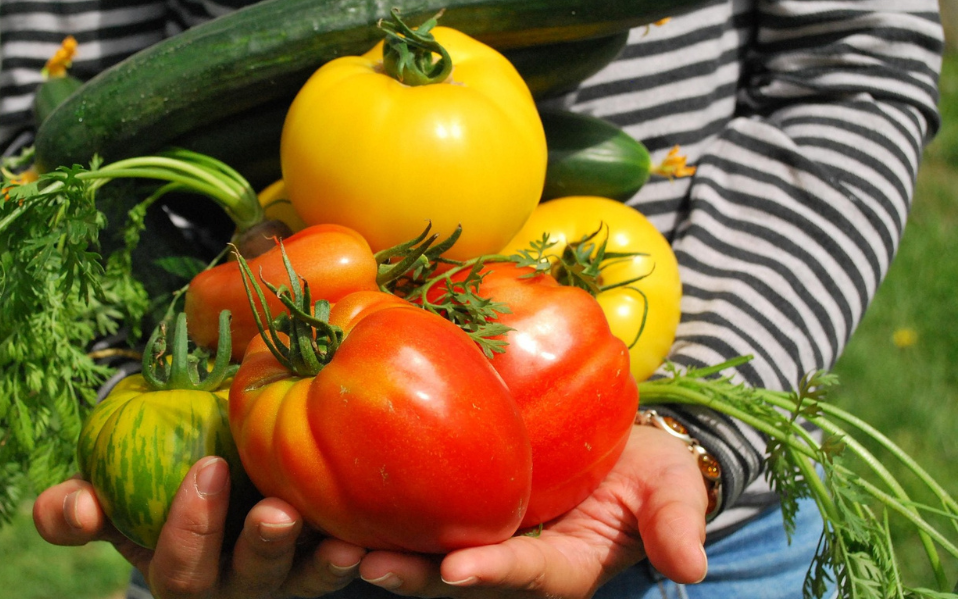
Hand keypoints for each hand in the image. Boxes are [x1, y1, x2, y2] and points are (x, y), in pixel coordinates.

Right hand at [33, 456, 366, 597]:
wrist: (213, 482)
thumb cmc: (153, 491)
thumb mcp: (110, 501)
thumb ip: (76, 510)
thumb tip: (76, 508)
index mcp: (181, 572)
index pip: (179, 567)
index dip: (190, 527)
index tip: (207, 468)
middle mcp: (234, 587)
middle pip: (249, 582)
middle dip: (262, 549)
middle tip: (276, 511)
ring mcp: (283, 583)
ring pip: (303, 583)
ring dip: (321, 564)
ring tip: (342, 542)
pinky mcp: (324, 566)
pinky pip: (344, 567)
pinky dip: (363, 556)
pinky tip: (373, 536)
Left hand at [356, 426, 709, 597]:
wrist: (617, 445)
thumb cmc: (646, 468)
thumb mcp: (671, 490)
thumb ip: (675, 523)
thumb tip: (693, 567)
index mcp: (562, 567)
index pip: (526, 576)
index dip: (493, 574)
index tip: (458, 571)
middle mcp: (510, 563)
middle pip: (456, 579)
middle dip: (413, 577)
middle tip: (366, 566)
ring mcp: (479, 538)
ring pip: (422, 554)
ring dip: (380, 551)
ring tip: (332, 542)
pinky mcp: (454, 508)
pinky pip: (414, 514)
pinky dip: (376, 511)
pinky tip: (332, 495)